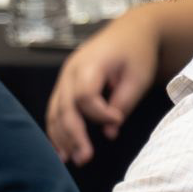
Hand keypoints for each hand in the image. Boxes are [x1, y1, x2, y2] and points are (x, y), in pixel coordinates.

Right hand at [46, 15, 159, 164]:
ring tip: (68, 159)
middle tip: (84, 158)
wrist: (130, 31)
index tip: (118, 121)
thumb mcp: (138, 77)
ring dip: (60, 136)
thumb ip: (123, 103)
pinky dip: (56, 129)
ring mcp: (64, 78)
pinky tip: (61, 148)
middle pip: (64, 107)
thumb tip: (109, 130)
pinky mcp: (65, 85)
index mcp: (89, 64)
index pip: (85, 96)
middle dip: (73, 135)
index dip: (99, 113)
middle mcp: (70, 71)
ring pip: (54, 110)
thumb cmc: (136, 53)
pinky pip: (55, 109)